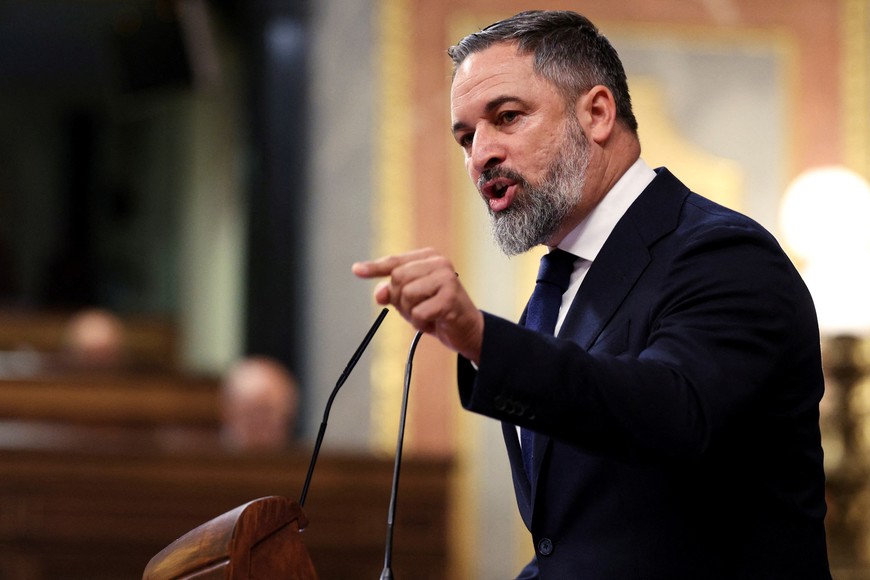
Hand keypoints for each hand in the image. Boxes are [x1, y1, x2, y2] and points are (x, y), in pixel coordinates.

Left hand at [352, 248, 483, 363]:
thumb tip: (378, 293)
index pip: (395, 262)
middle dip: (400, 300)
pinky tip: (434, 322)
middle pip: (397, 278)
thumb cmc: (439, 311)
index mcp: (429, 257)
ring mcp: (446, 278)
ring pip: (406, 295)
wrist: (468, 330)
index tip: (356, 270)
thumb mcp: (411, 301)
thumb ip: (393, 293)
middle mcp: (439, 263)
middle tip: (416, 309)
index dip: (374, 268)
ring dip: (411, 312)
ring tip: (426, 315)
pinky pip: (419, 312)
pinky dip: (421, 322)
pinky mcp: (450, 297)